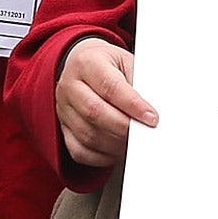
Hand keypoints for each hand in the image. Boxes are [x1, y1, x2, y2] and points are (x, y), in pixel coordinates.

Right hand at [56, 38, 156, 167]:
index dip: (133, 105)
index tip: (152, 118)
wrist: (85, 64)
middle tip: (146, 133)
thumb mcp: (127, 62)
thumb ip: (140, 83)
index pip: (110, 87)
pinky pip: (80, 151)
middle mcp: (70, 85)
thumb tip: (154, 110)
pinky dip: (102, 156)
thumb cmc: (110, 65)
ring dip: (116, 144)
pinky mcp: (63, 128)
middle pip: (95, 112)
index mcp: (87, 62)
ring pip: (88, 135)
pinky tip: (117, 149)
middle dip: (125, 127)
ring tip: (135, 142)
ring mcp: (63, 109)